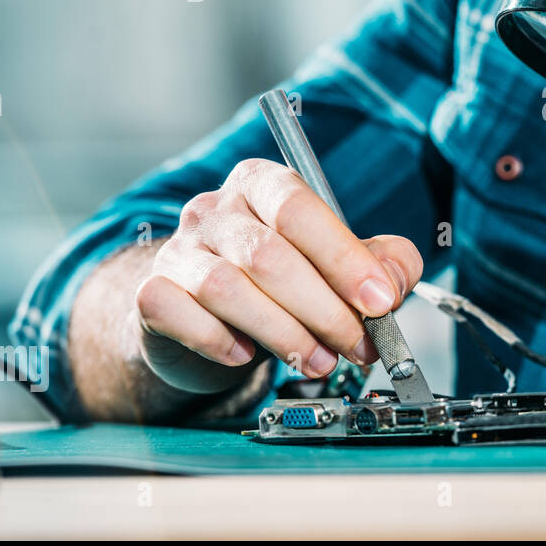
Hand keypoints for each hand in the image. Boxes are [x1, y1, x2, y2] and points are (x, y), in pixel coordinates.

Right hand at [134, 158, 423, 392]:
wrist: (205, 313)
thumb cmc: (279, 281)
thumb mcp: (336, 264)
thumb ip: (379, 264)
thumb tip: (393, 283)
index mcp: (263, 184)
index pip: (301, 208)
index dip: (344, 258)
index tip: (380, 302)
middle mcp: (215, 209)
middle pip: (268, 254)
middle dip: (324, 309)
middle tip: (358, 345)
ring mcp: (178, 249)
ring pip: (227, 288)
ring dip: (284, 333)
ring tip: (319, 360)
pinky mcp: (151, 293)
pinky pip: (179, 314)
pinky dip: (218, 340)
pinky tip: (246, 356)